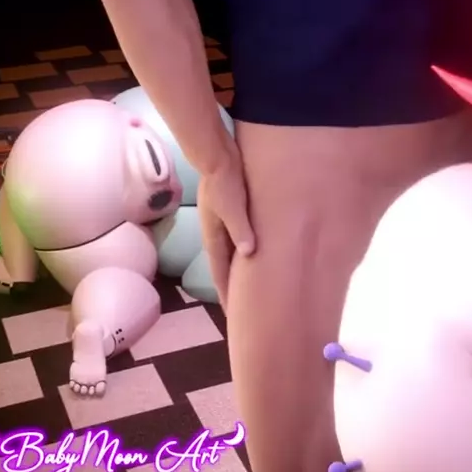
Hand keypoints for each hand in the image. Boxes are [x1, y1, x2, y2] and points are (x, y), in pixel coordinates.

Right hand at [197, 142, 254, 308]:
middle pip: (226, 268)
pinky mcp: (232, 214)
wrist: (216, 156)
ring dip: (241, 272)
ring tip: (253, 288)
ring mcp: (222, 225)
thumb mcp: (232, 207)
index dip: (227, 294)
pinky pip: (240, 241)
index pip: (221, 273)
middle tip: (244, 309)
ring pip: (234, 256)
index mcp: (214, 238)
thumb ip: (241, 230)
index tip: (233, 315)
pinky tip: (257, 256)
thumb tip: (250, 254)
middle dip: (234, 289)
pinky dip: (247, 253)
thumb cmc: (224, 182)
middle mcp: (217, 235)